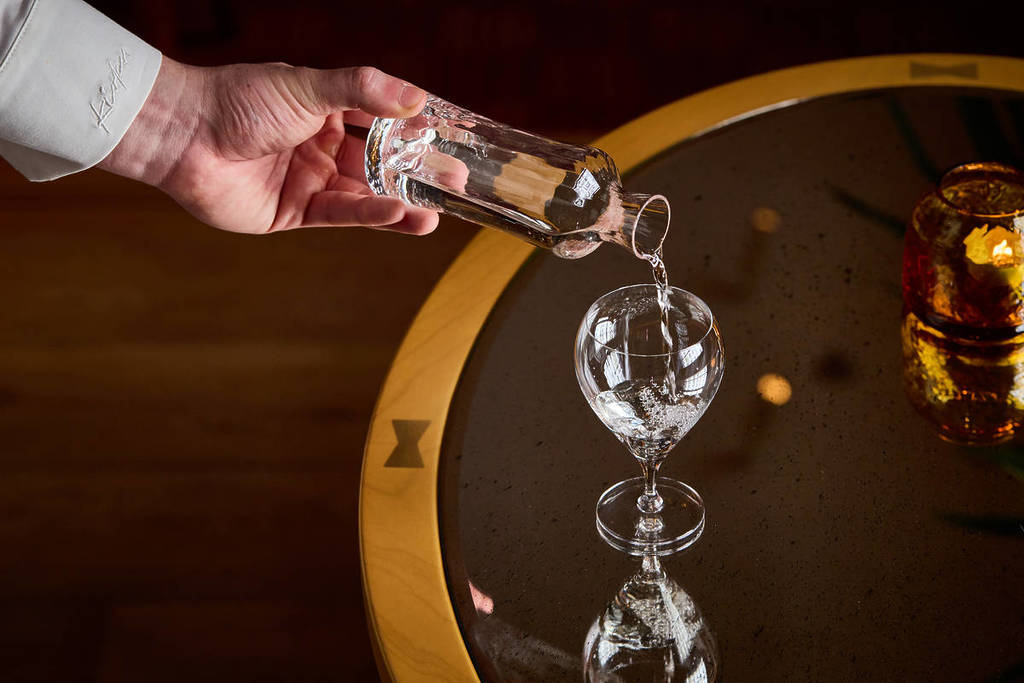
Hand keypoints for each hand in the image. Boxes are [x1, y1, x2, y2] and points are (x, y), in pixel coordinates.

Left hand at [99, 58, 438, 235]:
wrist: (183, 135)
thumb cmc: (237, 100)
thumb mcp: (307, 86)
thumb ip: (362, 90)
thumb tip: (416, 98)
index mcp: (326, 110)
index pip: (383, 120)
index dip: (416, 131)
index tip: (452, 138)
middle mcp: (322, 146)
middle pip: (381, 162)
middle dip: (418, 172)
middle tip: (456, 180)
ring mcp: (310, 180)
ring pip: (367, 194)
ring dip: (403, 201)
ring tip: (439, 208)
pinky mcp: (296, 211)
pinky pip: (342, 214)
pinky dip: (372, 215)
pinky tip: (401, 213)